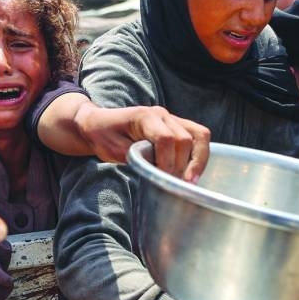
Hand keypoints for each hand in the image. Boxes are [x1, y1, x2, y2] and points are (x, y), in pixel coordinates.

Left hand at [73, 102, 209, 179]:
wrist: (99, 124)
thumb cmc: (103, 136)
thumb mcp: (113, 150)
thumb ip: (137, 158)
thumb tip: (159, 171)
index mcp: (145, 116)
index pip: (166, 139)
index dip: (167, 162)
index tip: (162, 179)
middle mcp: (162, 114)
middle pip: (185, 139)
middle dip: (182, 165)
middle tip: (174, 185)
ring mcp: (172, 119)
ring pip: (199, 135)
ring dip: (198, 160)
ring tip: (191, 181)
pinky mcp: (177, 126)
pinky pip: (198, 136)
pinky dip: (200, 154)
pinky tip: (193, 172)